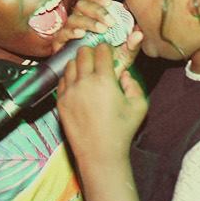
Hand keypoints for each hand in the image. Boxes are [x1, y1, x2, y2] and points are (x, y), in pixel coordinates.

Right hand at [53, 0, 140, 70]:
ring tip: (100, 30)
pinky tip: (81, 34)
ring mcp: (70, 31)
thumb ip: (133, 44)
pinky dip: (71, 31)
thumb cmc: (109, 65)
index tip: (109, 3)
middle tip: (110, 22)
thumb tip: (139, 32)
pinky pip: (62, 32)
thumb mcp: (125, 55)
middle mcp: (81, 21)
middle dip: (97, 10)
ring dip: (88, 21)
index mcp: (95, 18)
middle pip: (82, 4)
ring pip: (73, 17)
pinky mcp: (60, 42)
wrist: (94, 82)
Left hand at [57, 42, 147, 172]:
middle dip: (91, 52)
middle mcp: (84, 81)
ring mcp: (69, 91)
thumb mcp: (139, 106)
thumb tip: (123, 74)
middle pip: (82, 52)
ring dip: (78, 63)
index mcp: (104, 80)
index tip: (108, 52)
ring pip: (70, 64)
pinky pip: (62, 79)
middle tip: (97, 58)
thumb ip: (134, 84)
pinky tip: (77, 83)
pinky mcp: (60, 101)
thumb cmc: (122, 130)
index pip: (101, 50)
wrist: (99, 152)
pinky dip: (69, 77)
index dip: (106, 48)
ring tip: (86, 70)